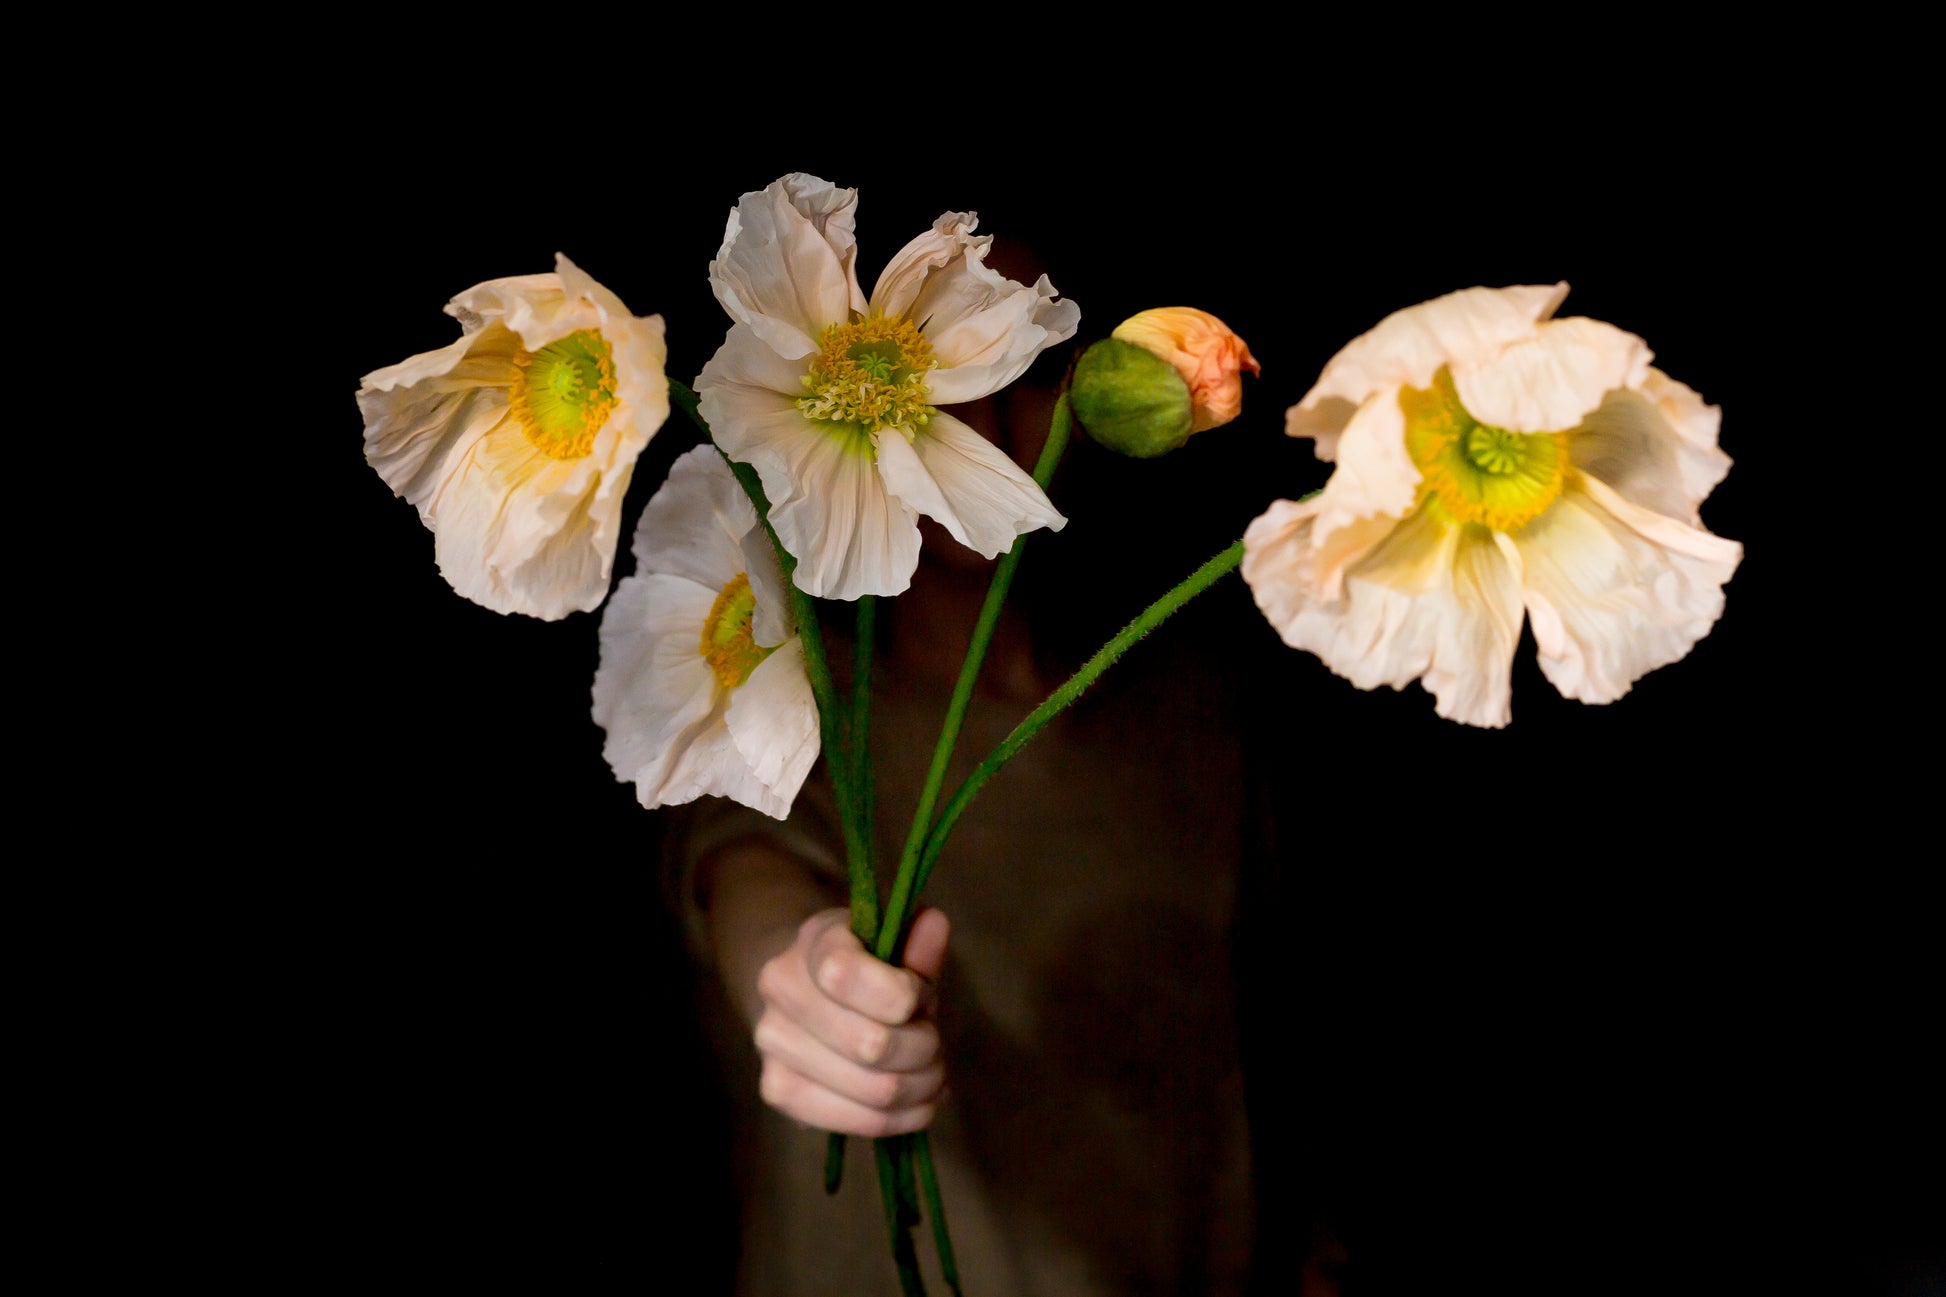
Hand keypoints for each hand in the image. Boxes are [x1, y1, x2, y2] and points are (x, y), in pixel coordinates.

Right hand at [752, 906, 948, 1136]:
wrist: (810, 994)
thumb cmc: (869, 970)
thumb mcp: (897, 949)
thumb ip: (917, 944)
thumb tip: (934, 923)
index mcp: (814, 941)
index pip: (849, 974)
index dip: (905, 994)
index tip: (917, 997)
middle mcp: (781, 989)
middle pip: (873, 1045)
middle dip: (923, 1049)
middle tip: (933, 1044)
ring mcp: (771, 1044)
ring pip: (876, 1090)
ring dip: (920, 1086)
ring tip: (929, 1074)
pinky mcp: (776, 1090)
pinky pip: (858, 1122)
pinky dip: (903, 1118)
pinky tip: (915, 1102)